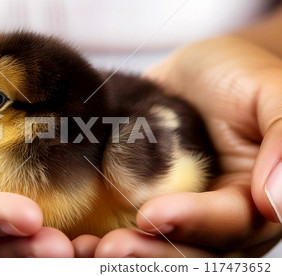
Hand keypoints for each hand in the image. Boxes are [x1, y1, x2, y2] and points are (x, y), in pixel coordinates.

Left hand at [73, 36, 281, 256]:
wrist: (198, 73)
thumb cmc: (237, 75)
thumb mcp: (270, 91)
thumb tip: (276, 201)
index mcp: (252, 199)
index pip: (229, 224)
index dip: (192, 222)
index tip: (150, 215)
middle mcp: (215, 216)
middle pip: (189, 251)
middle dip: (149, 254)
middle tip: (108, 249)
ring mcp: (176, 212)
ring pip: (155, 248)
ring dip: (122, 254)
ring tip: (84, 250)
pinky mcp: (140, 201)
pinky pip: (123, 227)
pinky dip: (100, 234)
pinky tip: (77, 237)